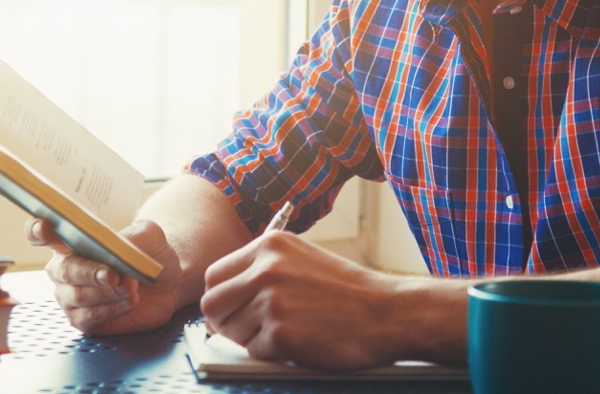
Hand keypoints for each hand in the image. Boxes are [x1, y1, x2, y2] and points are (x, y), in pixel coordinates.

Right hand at [26, 217, 182, 334]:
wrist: (167, 281)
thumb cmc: (149, 251)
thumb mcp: (148, 233)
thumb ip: (134, 235)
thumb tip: (119, 246)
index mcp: (69, 241)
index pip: (40, 234)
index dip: (37, 230)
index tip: (44, 227)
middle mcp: (63, 269)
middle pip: (64, 270)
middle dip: (90, 272)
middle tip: (113, 274)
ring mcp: (70, 296)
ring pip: (79, 296)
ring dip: (107, 292)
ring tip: (131, 286)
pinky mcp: (83, 320)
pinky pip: (89, 317)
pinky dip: (111, 309)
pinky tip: (130, 301)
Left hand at [200, 230, 398, 370]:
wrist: (387, 312)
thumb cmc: (347, 290)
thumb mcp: (300, 258)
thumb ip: (262, 269)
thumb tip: (224, 295)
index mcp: (269, 245)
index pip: (214, 275)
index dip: (221, 298)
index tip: (231, 310)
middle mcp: (266, 268)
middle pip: (212, 304)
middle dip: (223, 322)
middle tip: (246, 330)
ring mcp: (272, 300)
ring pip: (230, 331)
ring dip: (251, 339)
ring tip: (286, 331)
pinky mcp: (280, 333)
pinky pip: (253, 351)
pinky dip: (271, 353)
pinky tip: (298, 341)